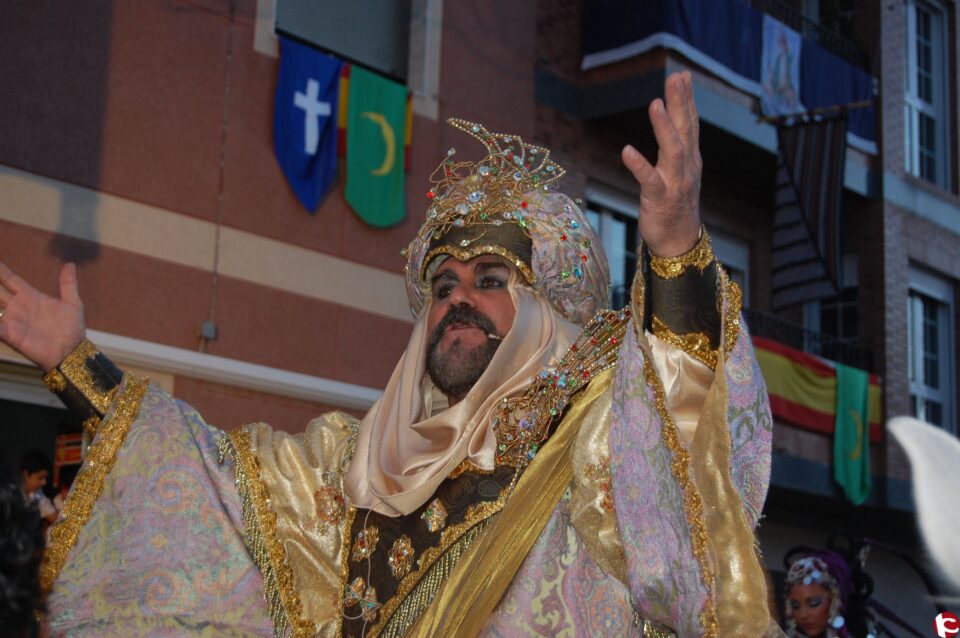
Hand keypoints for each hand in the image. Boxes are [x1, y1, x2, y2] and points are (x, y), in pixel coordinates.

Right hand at [0, 262, 85, 371]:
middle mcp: (18, 307)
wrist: (71, 351)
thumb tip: (70, 264)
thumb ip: (68, 284)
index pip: (11, 280)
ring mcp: (13, 320)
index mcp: (31, 297)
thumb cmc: (72, 328)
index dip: (2, 270)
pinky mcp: (10, 335)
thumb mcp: (72, 303)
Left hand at [621, 71, 701, 257]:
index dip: (687, 100)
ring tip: (656, 104)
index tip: (683, 75)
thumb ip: (677, 146)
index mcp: (690, 160)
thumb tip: (673, 119)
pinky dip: (639, 165)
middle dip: (682, 103)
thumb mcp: (681, 172)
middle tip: (676, 78)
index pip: (690, 124)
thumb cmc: (676, 205)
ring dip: (664, 127)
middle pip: (685, 130)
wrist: (680, 242)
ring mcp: (675, 184)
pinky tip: (627, 150)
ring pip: (672, 151)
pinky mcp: (659, 200)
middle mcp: (686, 168)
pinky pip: (649, 180)